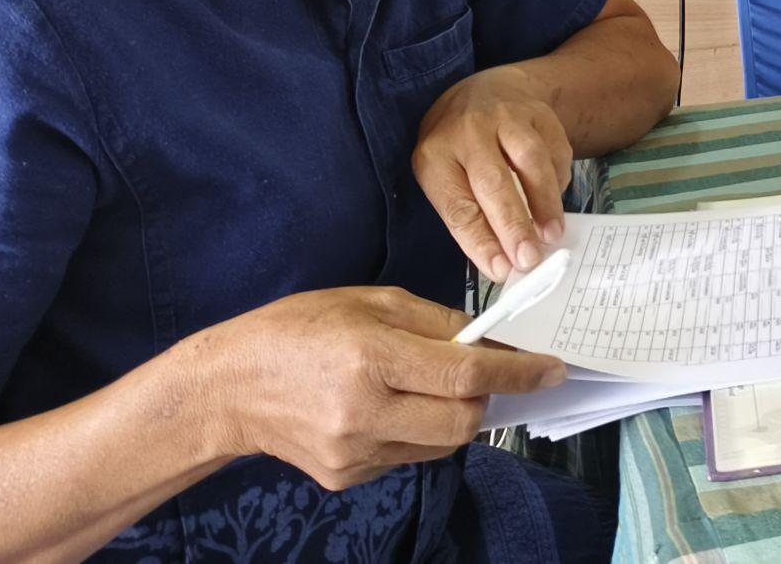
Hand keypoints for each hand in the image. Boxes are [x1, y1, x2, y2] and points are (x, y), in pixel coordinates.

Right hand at [192, 286, 565, 491]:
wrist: (227, 389)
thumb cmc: (299, 329)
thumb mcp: (370, 302)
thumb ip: (436, 322)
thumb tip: (492, 339)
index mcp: (372, 357)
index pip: (467, 372)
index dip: (518, 371)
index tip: (552, 368)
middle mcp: (365, 412)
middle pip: (463, 421)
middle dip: (487, 396)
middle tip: (482, 372)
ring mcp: (355, 452)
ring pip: (441, 444)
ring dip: (453, 415)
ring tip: (427, 385)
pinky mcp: (347, 477)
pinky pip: (409, 456)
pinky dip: (419, 432)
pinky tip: (392, 407)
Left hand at [414, 66, 572, 281]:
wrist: (485, 91)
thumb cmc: (458, 147)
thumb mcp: (444, 175)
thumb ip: (468, 215)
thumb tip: (501, 262)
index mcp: (436, 154)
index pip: (458, 205)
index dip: (480, 240)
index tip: (500, 271)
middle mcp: (470, 131)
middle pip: (493, 182)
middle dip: (513, 225)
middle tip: (529, 259)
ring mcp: (508, 116)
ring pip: (531, 161)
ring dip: (544, 202)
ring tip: (551, 235)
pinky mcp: (540, 112)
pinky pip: (556, 150)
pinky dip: (558, 181)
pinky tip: (555, 202)